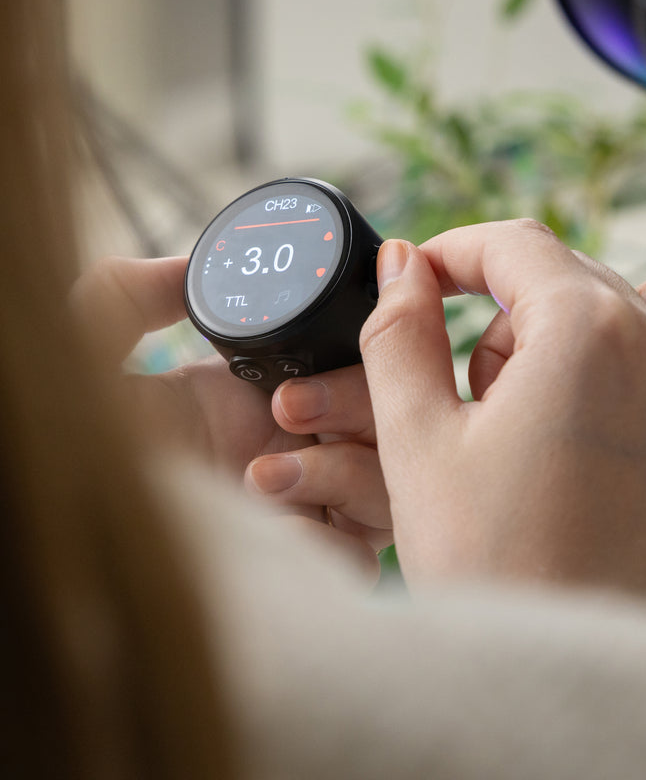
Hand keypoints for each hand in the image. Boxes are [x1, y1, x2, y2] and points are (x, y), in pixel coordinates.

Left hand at [71, 256, 390, 578]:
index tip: (301, 360)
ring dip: (345, 468)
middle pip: (390, 415)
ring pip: (388, 478)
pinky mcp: (312, 561)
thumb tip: (189, 265)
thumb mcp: (95, 353)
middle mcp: (299, 444)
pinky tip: (273, 523)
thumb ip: (131, 294)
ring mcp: (312, 504)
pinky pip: (366, 548)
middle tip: (286, 406)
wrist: (74, 520)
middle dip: (355, 402)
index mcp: (266, 392)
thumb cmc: (78, 444)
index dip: (351, 352)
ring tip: (263, 474)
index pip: (352, 361)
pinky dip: (332, 531)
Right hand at [357, 221, 645, 617]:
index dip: (456, 251)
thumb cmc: (496, 569)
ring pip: (637, 308)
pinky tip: (588, 440)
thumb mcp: (418, 439)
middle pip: (573, 277)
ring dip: (577, 330)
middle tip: (469, 393)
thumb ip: (399, 332)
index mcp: (590, 332)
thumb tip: (402, 263)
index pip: (516, 245)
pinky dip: (631, 371)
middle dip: (507, 311)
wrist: (573, 682)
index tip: (425, 277)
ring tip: (533, 412)